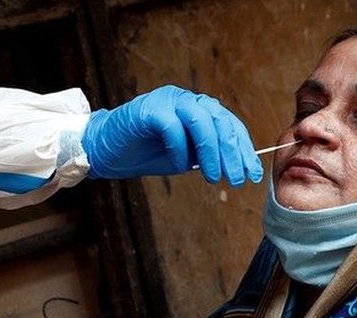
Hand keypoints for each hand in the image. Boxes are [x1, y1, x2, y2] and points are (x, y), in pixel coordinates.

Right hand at [81, 85, 263, 185]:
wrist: (105, 151)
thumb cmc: (145, 153)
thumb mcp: (185, 157)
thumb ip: (208, 155)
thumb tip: (238, 167)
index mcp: (197, 109)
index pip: (229, 124)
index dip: (243, 148)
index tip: (252, 173)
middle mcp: (185, 100)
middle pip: (220, 121)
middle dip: (232, 152)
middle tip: (238, 178)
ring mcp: (167, 101)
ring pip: (201, 121)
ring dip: (212, 152)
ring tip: (215, 177)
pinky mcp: (148, 109)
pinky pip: (173, 128)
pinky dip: (179, 149)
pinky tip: (180, 166)